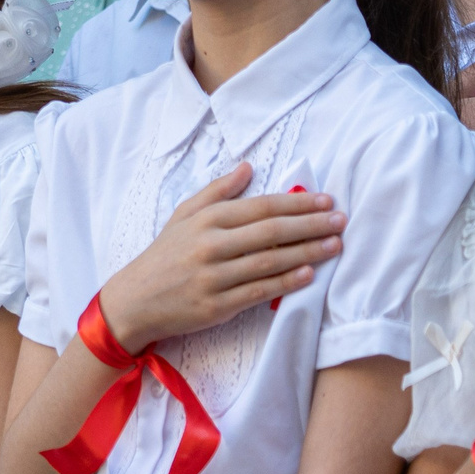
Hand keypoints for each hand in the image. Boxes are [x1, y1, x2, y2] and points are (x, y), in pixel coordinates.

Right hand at [96, 168, 344, 351]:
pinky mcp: (216, 306)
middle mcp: (210, 245)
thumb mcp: (184, 215)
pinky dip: (285, 283)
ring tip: (335, 245)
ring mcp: (214, 277)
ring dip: (307, 253)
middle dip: (311, 225)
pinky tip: (308, 275)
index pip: (261, 206)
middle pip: (271, 231)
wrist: (134, 301)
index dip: (297, 203)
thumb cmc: (164, 256)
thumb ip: (217, 191)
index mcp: (206, 219)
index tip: (326, 200)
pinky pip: (258, 291)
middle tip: (341, 220)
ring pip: (269, 261)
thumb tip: (248, 167)